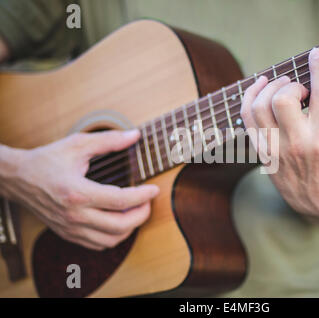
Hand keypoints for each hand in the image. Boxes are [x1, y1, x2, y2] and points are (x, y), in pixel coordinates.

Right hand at [0, 130, 158, 249]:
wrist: (17, 178)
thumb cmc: (47, 160)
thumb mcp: (77, 144)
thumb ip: (108, 140)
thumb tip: (135, 135)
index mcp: (78, 192)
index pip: (121, 200)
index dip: (143, 196)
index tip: (154, 189)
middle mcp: (74, 215)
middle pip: (120, 225)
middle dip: (142, 214)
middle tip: (148, 202)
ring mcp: (70, 228)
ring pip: (111, 240)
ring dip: (130, 228)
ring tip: (136, 211)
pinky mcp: (67, 234)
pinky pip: (98, 245)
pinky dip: (114, 237)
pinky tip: (118, 221)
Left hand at [241, 48, 318, 219]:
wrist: (315, 197)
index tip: (317, 54)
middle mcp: (297, 144)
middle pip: (283, 100)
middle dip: (291, 85)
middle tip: (299, 88)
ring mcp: (274, 149)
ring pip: (260, 106)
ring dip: (271, 87)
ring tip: (283, 85)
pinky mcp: (260, 150)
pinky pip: (246, 116)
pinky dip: (250, 95)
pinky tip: (260, 85)